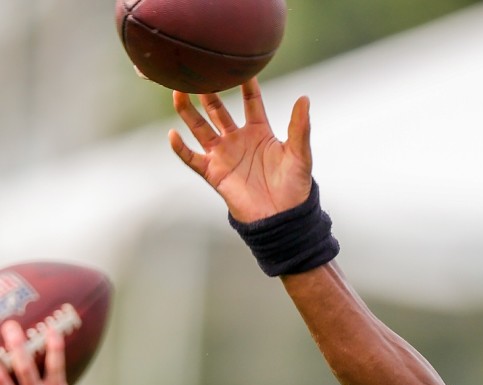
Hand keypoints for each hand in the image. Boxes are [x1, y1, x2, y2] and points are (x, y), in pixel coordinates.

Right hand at [169, 78, 313, 221]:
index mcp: (260, 132)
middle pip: (218, 110)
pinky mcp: (214, 173)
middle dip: (208, 92)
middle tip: (198, 72)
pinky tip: (173, 135)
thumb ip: (300, 127)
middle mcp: (238, 139)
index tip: (239, 64)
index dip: (245, 84)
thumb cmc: (295, 187)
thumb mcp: (299, 154)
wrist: (284, 217)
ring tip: (178, 92)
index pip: (250, 101)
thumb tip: (305, 99)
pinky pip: (192, 158)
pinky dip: (181, 148)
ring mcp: (224, 155)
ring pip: (200, 128)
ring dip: (188, 111)